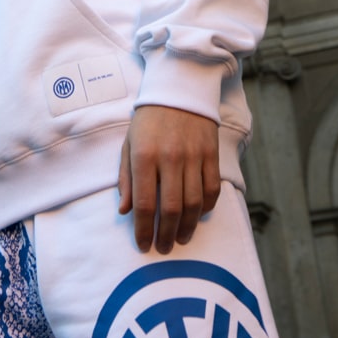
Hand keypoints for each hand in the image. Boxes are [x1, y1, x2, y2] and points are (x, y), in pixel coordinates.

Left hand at [118, 105, 219, 253]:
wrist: (178, 90)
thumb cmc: (148, 120)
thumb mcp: (129, 144)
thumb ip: (126, 178)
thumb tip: (125, 211)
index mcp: (144, 155)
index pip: (145, 203)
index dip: (144, 229)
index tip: (143, 245)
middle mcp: (169, 158)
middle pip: (172, 209)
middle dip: (167, 235)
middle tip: (163, 247)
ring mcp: (193, 156)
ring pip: (194, 203)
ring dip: (188, 227)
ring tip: (181, 238)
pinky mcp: (211, 154)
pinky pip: (212, 189)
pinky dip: (206, 207)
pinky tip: (198, 216)